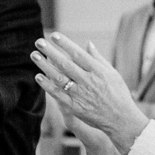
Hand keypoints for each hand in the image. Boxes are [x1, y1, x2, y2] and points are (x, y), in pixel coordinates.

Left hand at [33, 33, 147, 153]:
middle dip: (50, 51)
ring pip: (58, 77)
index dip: (65, 44)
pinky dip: (47, 85)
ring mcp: (80, 94)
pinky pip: (57, 94)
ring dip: (45, 66)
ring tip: (34, 55)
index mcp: (97, 71)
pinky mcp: (74, 107)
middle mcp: (87, 81)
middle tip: (38, 42)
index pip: (78, 54)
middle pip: (65, 63)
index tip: (54, 35)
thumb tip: (88, 43)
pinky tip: (38, 76)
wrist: (120, 119)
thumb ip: (98, 58)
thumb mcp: (112, 73)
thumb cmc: (118, 93)